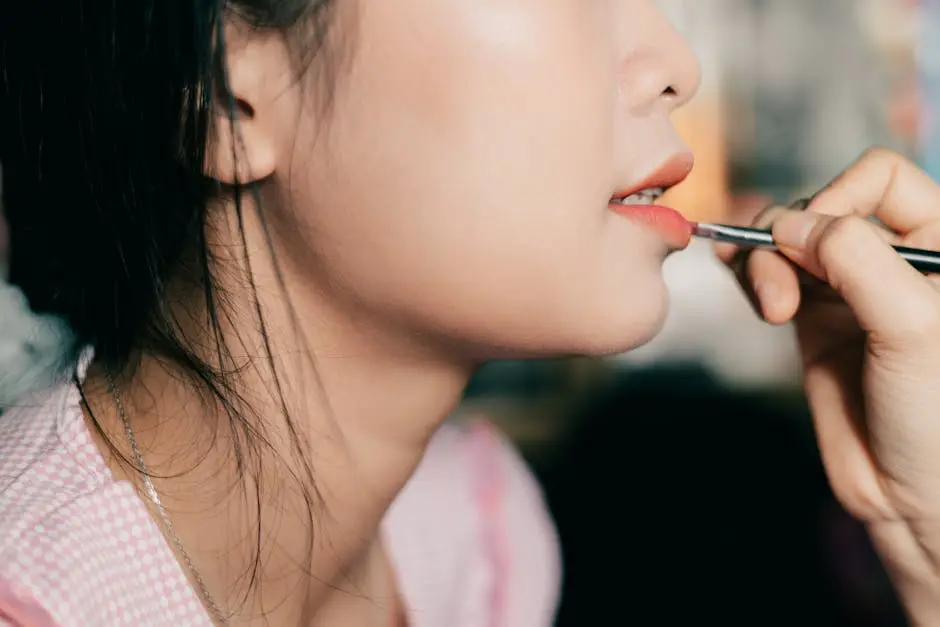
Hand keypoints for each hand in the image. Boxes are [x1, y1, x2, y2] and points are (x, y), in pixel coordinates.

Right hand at [717, 148, 939, 623]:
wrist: (918, 497)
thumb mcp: (913, 325)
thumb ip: (855, 258)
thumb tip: (789, 225)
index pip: (880, 178)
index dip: (840, 199)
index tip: (818, 247)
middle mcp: (894, 259)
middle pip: (822, 206)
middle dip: (791, 240)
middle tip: (784, 295)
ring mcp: (851, 289)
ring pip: (789, 240)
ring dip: (764, 261)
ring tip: (770, 310)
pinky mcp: (815, 321)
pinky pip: (772, 276)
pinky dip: (749, 272)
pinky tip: (737, 276)